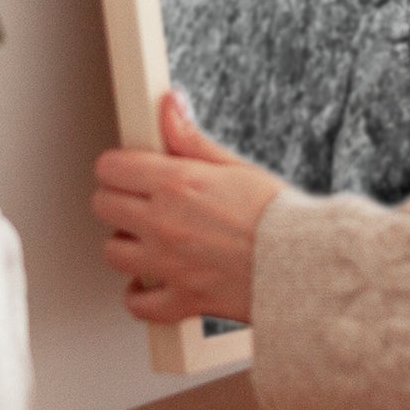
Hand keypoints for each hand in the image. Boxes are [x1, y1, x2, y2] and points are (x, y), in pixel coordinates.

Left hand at [91, 90, 287, 325]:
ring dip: (127, 245)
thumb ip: (191, 139)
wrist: (306, 264)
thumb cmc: (278, 215)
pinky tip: (152, 281)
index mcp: (177, 184)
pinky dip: (140, 295)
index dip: (119, 166)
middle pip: (103, 206)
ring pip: (112, 253)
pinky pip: (137, 303)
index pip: (112, 167)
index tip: (129, 169)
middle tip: (141, 200)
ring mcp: (168, 264)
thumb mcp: (234, 166)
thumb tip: (169, 106)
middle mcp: (164, 223)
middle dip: (118, 199)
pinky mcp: (180, 299)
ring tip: (150, 238)